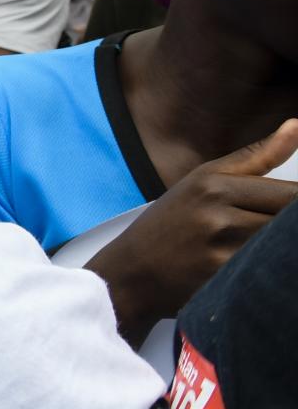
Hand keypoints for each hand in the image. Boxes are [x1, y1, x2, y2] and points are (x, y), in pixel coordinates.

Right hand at [90, 120, 297, 340]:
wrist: (128, 274)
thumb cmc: (168, 223)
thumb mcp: (202, 180)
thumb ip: (255, 157)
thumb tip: (297, 126)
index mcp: (214, 186)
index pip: (292, 194)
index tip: (287, 210)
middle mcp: (217, 216)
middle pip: (288, 223)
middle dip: (287, 230)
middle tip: (267, 231)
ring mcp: (218, 252)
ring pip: (278, 250)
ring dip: (277, 252)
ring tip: (256, 250)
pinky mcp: (219, 282)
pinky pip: (262, 274)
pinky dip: (263, 273)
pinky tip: (247, 271)